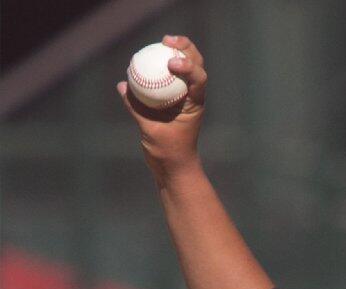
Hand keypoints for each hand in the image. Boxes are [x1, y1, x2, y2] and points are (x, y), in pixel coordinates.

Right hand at [117, 35, 207, 175]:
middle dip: (186, 48)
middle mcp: (193, 97)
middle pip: (196, 66)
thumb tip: (123, 86)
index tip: (171, 62)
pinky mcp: (172, 100)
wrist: (174, 167)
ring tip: (162, 41)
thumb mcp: (151, 131)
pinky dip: (159, 67)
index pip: (198, 79)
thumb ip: (137, 108)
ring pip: (185, 69)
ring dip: (176, 52)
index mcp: (195, 104)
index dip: (188, 66)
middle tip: (167, 40)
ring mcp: (184, 97)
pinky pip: (167, 79)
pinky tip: (145, 59)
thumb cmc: (168, 152)